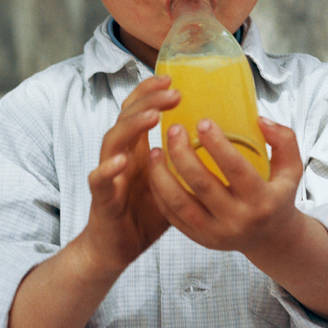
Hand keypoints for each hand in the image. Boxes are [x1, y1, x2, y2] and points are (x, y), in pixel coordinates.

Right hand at [77, 74, 178, 278]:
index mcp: (138, 149)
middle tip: (172, 91)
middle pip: (127, 116)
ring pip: (112, 141)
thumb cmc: (148, 213)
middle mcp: (121, 155)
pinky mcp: (102, 199)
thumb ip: (191, 163)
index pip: (139, 110)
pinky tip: (121, 161)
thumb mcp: (175, 182)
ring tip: (153, 117)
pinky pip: (99, 181)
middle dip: (148, 100)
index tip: (173, 79)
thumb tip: (228, 146)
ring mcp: (110, 175)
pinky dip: (108, 170)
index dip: (151, 92)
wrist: (117, 248)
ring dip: (132, 126)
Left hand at [150, 118, 327, 327]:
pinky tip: (155, 171)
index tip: (202, 121)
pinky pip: (173, 216)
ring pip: (180, 202)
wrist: (270, 238)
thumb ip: (284, 140)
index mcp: (262, 200)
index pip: (236, 169)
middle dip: (183, 153)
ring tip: (155, 150)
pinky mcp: (200, 239)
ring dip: (162, 175)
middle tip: (173, 129)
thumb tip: (260, 120)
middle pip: (202, 184)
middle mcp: (238, 219)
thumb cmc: (278, 196)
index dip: (217, 144)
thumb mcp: (292, 169)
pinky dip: (160, 193)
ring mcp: (216, 233)